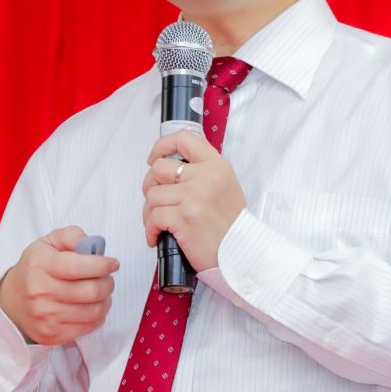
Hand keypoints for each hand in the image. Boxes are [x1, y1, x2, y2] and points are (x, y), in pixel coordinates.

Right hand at [0, 226, 120, 345]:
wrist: (11, 302)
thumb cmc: (34, 270)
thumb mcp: (47, 244)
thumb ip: (71, 236)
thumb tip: (91, 243)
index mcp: (40, 265)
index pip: (78, 267)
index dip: (102, 265)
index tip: (112, 263)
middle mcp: (41, 292)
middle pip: (91, 291)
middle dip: (108, 283)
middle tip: (107, 279)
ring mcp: (46, 316)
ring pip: (94, 311)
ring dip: (105, 300)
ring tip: (101, 293)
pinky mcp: (52, 334)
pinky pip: (89, 326)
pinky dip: (98, 316)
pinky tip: (92, 306)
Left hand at [143, 130, 244, 271]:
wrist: (241, 252)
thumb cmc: (231, 225)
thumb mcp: (225, 186)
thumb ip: (202, 172)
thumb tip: (171, 167)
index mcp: (216, 166)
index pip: (183, 139)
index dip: (162, 146)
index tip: (155, 157)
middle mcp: (205, 177)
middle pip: (158, 169)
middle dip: (150, 185)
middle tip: (156, 199)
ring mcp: (194, 197)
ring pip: (152, 195)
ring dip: (149, 212)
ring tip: (158, 223)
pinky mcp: (184, 218)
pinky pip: (153, 217)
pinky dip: (150, 229)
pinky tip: (157, 236)